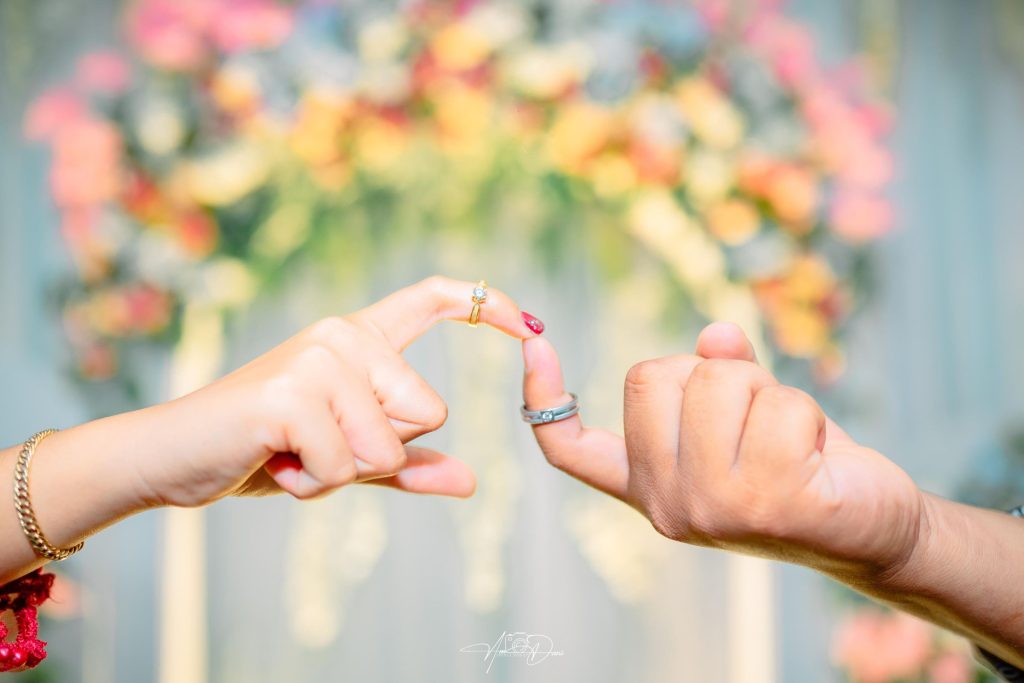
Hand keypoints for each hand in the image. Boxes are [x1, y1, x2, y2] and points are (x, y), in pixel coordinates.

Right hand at [129, 276, 536, 506]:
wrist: (175, 457)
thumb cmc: (264, 451)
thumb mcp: (347, 458)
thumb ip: (407, 465)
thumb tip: (470, 481)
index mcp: (358, 339)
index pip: (430, 298)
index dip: (486, 303)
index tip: (529, 319)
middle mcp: (341, 334)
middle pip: (429, 411)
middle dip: (383, 454)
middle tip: (319, 447)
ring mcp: (316, 357)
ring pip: (389, 446)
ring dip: (344, 474)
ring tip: (293, 454)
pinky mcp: (291, 392)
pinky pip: (349, 466)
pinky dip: (315, 485)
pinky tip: (275, 463)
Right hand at [522, 323, 925, 583]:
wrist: (873, 529)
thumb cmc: (803, 466)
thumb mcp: (750, 414)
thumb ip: (723, 372)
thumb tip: (716, 333)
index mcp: (648, 487)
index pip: (572, 450)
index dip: (544, 397)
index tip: (533, 346)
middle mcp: (667, 506)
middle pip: (652, 376)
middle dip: (713, 373)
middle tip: (754, 417)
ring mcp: (713, 510)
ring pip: (715, 380)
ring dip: (765, 389)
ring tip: (789, 437)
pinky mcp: (770, 505)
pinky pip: (777, 404)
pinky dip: (805, 409)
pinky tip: (818, 457)